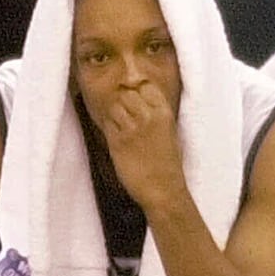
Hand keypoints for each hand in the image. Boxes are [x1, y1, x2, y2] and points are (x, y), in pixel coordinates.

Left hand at [101, 82, 186, 212]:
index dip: (137, 90)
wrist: (162, 189)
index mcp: (164, 113)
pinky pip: (106, 124)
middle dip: (123, 101)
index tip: (135, 99)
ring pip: (114, 107)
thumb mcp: (168, 132)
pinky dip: (108, 127)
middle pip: (126, 93)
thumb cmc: (166, 164)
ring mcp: (131, 129)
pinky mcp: (117, 142)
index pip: (145, 86)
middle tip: (125, 115)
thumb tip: (138, 101)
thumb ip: (154, 114)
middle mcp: (148, 117)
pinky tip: (116, 137)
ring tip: (120, 127)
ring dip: (113, 114)